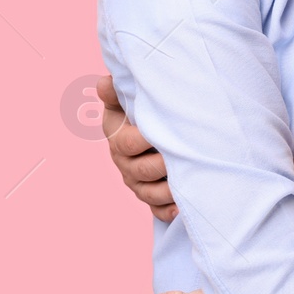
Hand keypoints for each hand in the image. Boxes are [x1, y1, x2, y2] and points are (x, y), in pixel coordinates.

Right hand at [96, 74, 176, 221]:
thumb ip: (118, 92)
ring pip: (149, 192)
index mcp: (118, 138)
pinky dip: (167, 211)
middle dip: (161, 165)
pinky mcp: (150, 195)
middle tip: (186, 156)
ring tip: (187, 185)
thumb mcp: (128, 98)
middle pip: (140, 170)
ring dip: (167, 191)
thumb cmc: (142, 108)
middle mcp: (125, 163)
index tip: (161, 132)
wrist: (154, 124)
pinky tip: (180, 209)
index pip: (126, 143)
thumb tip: (105, 83)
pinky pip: (156, 209)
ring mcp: (137, 181)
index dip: (143, 139)